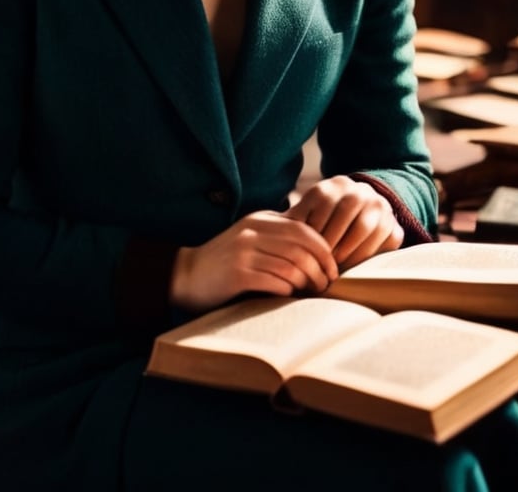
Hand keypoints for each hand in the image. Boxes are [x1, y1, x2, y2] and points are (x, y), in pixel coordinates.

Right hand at [170, 210, 338, 311]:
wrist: (185, 275)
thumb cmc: (225, 260)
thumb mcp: (251, 238)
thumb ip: (277, 236)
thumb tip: (317, 247)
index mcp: (260, 219)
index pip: (303, 228)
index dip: (323, 249)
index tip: (332, 267)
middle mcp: (253, 231)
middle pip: (301, 247)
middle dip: (320, 267)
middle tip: (326, 284)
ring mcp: (244, 252)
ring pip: (291, 265)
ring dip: (307, 282)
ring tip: (312, 293)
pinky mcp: (238, 274)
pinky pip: (275, 281)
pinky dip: (288, 290)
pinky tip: (289, 297)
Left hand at [285, 176, 403, 270]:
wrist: (358, 224)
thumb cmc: (319, 229)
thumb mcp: (306, 220)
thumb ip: (292, 224)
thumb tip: (262, 231)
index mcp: (332, 185)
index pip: (323, 202)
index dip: (313, 230)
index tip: (303, 252)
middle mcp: (358, 189)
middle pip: (345, 211)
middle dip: (331, 242)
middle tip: (319, 265)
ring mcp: (379, 204)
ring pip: (364, 225)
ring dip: (348, 250)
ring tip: (334, 269)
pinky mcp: (395, 225)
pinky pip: (383, 239)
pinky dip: (365, 255)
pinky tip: (352, 267)